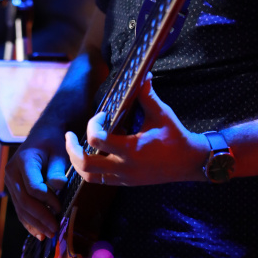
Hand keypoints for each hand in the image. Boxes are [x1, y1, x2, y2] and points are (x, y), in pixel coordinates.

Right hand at [5, 129, 68, 240]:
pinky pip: (20, 208)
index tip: (60, 207)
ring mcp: (10, 182)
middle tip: (55, 229)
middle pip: (24, 200)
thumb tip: (59, 185)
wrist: (42, 135)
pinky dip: (29, 222)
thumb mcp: (59, 151)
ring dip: (35, 223)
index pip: (33, 187)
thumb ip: (57, 169)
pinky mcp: (13, 189)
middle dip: (40, 217)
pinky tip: (38, 233)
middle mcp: (12, 172)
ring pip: (21, 207)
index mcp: (23, 161)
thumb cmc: (53, 142)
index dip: (47, 200)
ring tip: (49, 234)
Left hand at [65, 74, 206, 186]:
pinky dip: (90, 169)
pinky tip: (92, 154)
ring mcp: (124, 178)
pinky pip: (100, 180)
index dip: (92, 125)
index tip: (101, 114)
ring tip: (75, 147)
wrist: (190, 162)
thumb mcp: (162, 114)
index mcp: (132, 150)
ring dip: (77, 162)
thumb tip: (142, 74)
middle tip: (68, 136)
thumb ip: (147, 95)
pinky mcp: (126, 182)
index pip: (97, 140)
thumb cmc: (176, 137)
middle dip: (72, 149)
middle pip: (85, 165)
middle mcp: (124, 168)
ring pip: (89, 177)